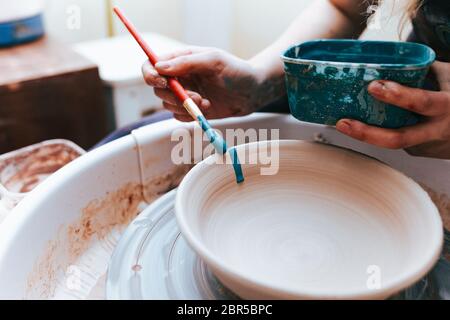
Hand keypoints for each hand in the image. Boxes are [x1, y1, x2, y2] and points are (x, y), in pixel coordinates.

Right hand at [142, 46, 269, 121]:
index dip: (150, 74)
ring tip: (206, 102)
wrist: (251, 93)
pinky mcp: (190, 110)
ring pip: (166, 104)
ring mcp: (183, 94)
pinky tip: (208, 108)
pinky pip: (178, 117)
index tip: (163, 82)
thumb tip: (159, 67)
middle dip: (174, 95)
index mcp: (180, 60)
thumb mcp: (213, 60)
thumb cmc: (236, 71)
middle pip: (157, 88)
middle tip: (196, 97)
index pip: (151, 65)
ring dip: (184, 106)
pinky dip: (190, 115)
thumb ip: (186, 62)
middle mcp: (178, 77)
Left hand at [336, 61, 449, 158]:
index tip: (374, 86)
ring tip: (344, 123)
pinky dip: (381, 130)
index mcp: (448, 107)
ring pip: (392, 142)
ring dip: (366, 134)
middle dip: (367, 133)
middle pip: (398, 139)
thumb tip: (386, 59)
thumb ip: (422, 69)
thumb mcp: (449, 75)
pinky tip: (367, 122)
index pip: (421, 102)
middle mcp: (438, 131)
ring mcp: (427, 146)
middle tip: (343, 122)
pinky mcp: (420, 152)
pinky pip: (397, 140)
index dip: (397, 96)